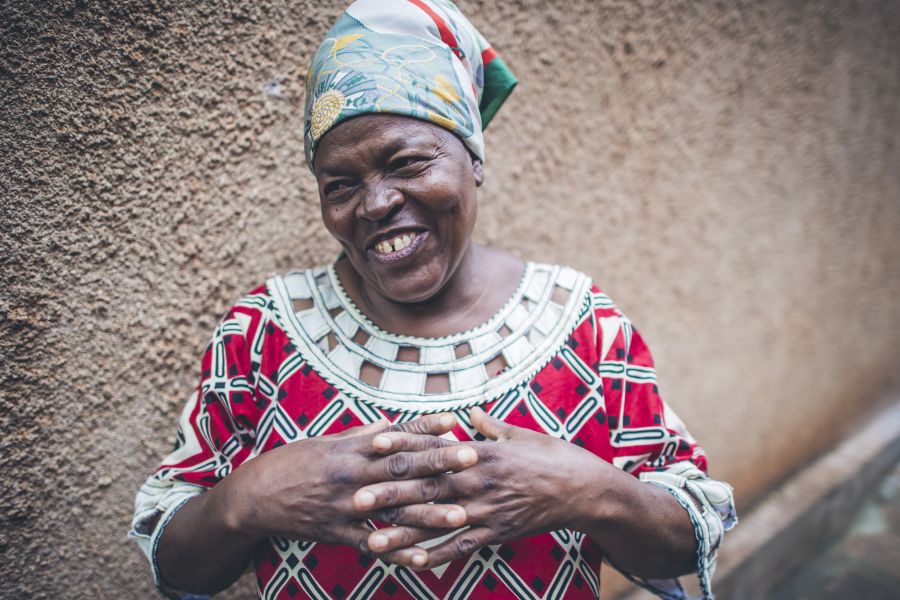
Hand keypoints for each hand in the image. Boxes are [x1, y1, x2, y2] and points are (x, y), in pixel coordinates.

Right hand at [216, 413, 477, 557]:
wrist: (253, 496)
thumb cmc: (291, 463)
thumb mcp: (324, 441)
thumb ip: (360, 435)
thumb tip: (390, 424)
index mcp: (350, 449)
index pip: (395, 438)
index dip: (425, 431)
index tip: (455, 425)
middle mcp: (352, 475)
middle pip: (402, 468)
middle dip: (439, 464)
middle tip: (473, 460)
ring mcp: (346, 506)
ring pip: (393, 509)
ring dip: (429, 512)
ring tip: (461, 512)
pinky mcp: (337, 532)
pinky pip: (372, 545)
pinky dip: (398, 553)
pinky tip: (424, 558)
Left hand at [353, 407, 610, 569]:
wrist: (586, 490)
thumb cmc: (554, 457)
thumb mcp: (521, 434)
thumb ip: (490, 427)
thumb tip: (469, 413)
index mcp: (481, 452)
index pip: (435, 448)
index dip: (403, 447)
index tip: (372, 446)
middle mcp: (480, 481)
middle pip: (427, 488)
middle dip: (390, 494)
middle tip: (356, 500)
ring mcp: (487, 509)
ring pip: (439, 523)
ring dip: (404, 533)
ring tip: (372, 541)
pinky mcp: (497, 532)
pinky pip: (462, 547)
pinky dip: (437, 556)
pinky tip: (412, 564)